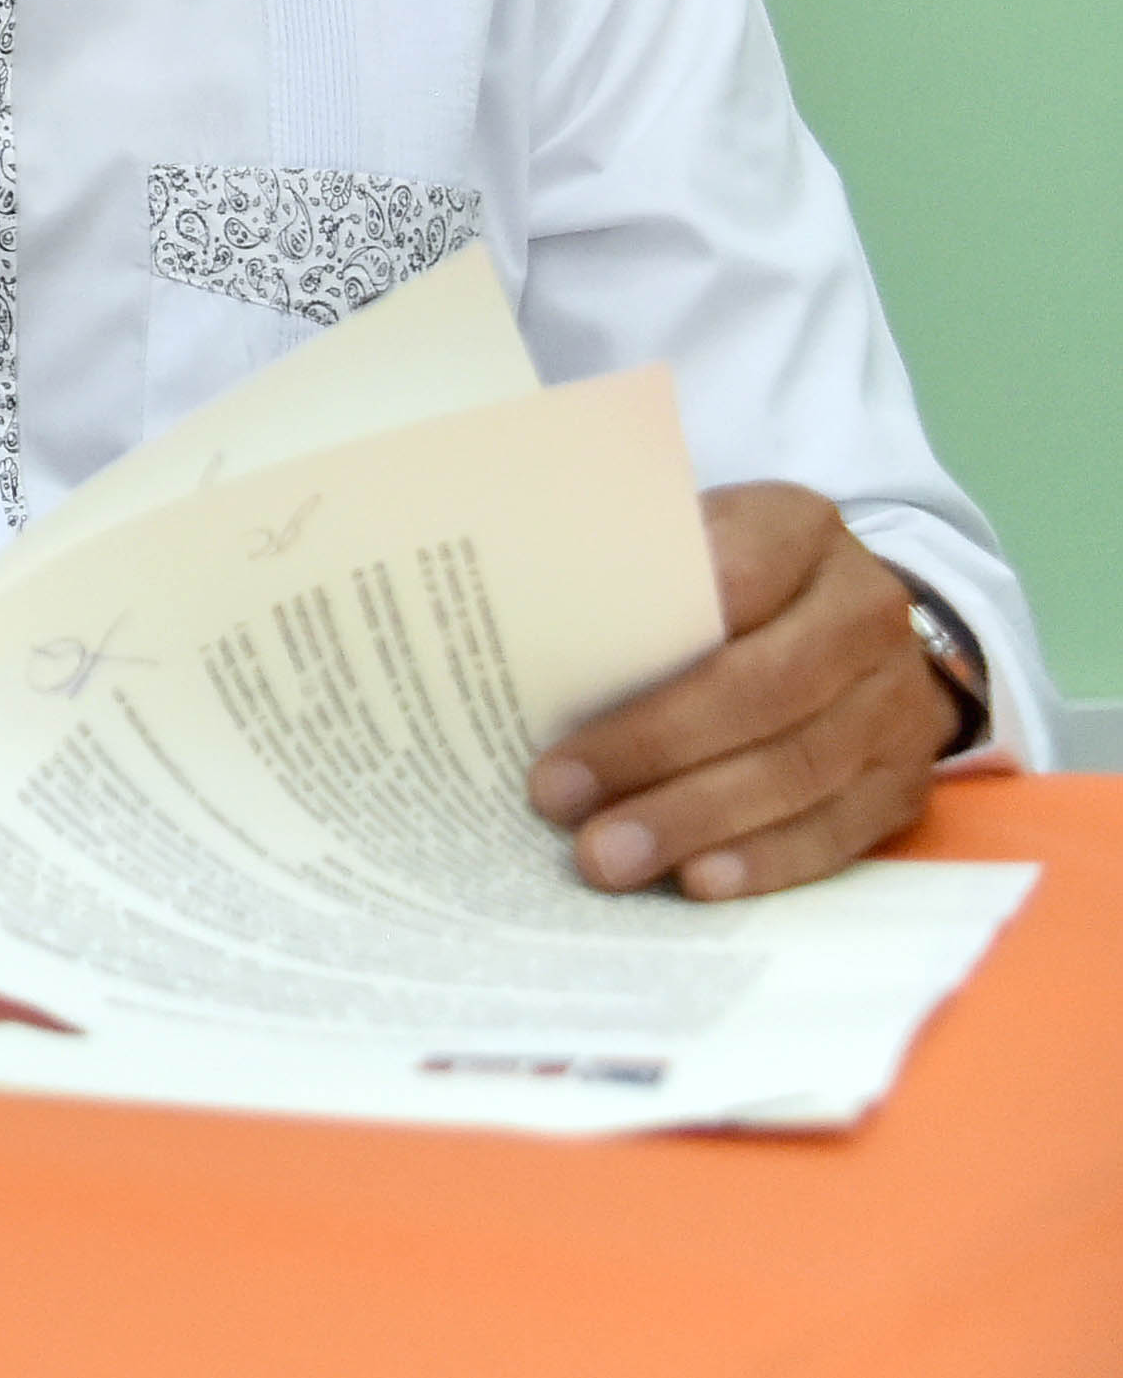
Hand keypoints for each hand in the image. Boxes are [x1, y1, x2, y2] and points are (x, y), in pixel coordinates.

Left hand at [529, 483, 948, 899]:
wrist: (851, 627)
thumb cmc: (724, 585)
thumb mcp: (685, 544)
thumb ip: (625, 570)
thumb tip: (505, 628)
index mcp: (801, 530)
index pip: (732, 578)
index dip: (652, 641)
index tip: (564, 690)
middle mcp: (866, 612)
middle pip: (764, 690)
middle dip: (655, 750)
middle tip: (560, 800)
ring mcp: (897, 701)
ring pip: (800, 769)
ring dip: (695, 821)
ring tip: (609, 858)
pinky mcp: (907, 780)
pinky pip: (841, 830)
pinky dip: (766, 861)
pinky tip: (698, 882)